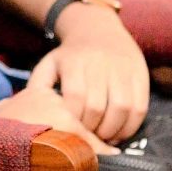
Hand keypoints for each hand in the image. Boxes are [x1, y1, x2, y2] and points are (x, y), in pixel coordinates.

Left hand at [0, 3, 148, 145]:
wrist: (99, 29)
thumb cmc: (70, 56)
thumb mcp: (50, 64)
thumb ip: (38, 86)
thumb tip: (31, 114)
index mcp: (74, 62)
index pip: (76, 98)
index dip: (74, 121)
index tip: (72, 133)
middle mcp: (100, 63)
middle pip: (98, 107)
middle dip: (92, 130)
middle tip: (88, 141)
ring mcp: (123, 68)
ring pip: (122, 108)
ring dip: (113, 131)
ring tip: (104, 139)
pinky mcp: (141, 74)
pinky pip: (140, 107)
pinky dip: (131, 126)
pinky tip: (120, 132)